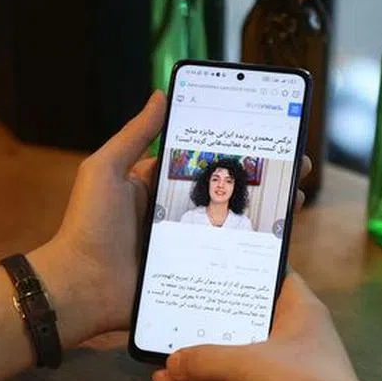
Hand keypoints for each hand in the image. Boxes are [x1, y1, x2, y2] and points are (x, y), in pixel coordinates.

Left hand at [31, 94, 313, 343]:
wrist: (81, 286)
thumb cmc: (88, 224)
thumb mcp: (106, 170)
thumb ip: (134, 135)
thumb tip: (161, 94)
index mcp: (156, 185)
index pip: (202, 160)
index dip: (234, 148)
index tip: (268, 135)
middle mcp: (174, 212)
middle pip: (225, 191)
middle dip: (262, 179)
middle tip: (300, 166)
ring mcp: (185, 245)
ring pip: (233, 224)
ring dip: (267, 212)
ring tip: (298, 199)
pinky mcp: (191, 273)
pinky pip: (225, 260)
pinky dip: (251, 252)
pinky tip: (281, 242)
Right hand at [153, 272, 376, 380]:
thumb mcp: (250, 363)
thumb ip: (206, 358)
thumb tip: (169, 363)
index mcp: (299, 312)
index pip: (272, 277)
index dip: (244, 269)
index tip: (208, 262)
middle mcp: (288, 337)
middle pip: (243, 319)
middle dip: (209, 316)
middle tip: (171, 303)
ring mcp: (276, 371)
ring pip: (230, 357)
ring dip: (198, 357)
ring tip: (160, 352)